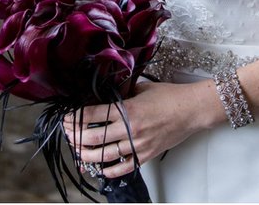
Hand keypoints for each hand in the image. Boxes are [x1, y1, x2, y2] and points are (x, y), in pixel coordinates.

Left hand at [64, 81, 207, 178]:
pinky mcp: (147, 154)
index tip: (67, 117)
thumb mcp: (141, 88)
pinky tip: (100, 168)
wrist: (192, 110)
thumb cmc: (169, 97)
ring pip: (106, 154)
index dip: (76, 116)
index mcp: (127, 110)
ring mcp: (139, 144)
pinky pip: (125, 166)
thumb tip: (106, 94)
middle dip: (76, 136)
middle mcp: (131, 129)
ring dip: (88, 154)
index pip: (93, 114)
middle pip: (94, 137)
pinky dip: (110, 169)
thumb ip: (122, 93)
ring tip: (78, 151)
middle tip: (68, 133)